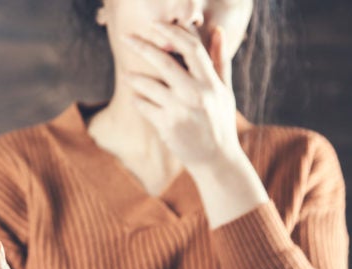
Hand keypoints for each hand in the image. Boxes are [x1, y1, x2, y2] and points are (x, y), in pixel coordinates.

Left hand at [121, 22, 242, 168]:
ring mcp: (180, 110)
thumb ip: (219, 60)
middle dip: (143, 46)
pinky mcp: (167, 126)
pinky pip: (144, 106)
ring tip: (128, 75)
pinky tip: (136, 98)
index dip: (173, 33)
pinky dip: (138, 100)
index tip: (157, 25)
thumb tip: (217, 30)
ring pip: (149, 85)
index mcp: (210, 83)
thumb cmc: (220, 123)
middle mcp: (196, 94)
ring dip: (135, 78)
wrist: (216, 160)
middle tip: (126, 37)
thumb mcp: (225, 91)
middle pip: (165, 61)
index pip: (192, 48)